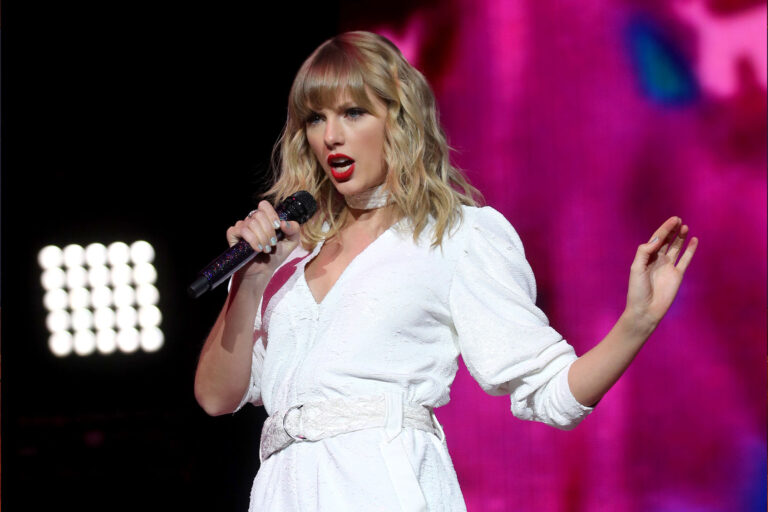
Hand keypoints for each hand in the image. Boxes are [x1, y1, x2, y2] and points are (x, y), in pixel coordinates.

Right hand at [225, 200, 301, 280]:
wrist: (263, 270)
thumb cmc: (275, 255)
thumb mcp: (291, 242)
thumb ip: (294, 230)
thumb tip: (284, 223)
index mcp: (264, 219)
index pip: (264, 205)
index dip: (271, 214)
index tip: (278, 227)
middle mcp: (252, 221)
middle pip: (258, 215)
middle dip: (268, 231)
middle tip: (272, 243)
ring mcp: (241, 227)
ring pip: (251, 223)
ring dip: (262, 238)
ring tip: (266, 249)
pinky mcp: (233, 235)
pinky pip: (240, 230)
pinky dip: (251, 240)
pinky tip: (256, 249)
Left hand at [625, 216, 697, 332]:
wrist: (646, 309)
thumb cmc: (637, 290)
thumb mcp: (636, 268)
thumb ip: (644, 252)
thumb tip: (657, 239)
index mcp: (647, 257)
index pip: (657, 239)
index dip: (664, 229)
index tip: (673, 220)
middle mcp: (658, 260)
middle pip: (667, 241)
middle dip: (672, 230)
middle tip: (678, 220)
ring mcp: (669, 267)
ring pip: (676, 248)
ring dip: (680, 237)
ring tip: (685, 226)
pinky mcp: (678, 275)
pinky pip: (685, 260)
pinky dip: (690, 250)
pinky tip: (694, 240)